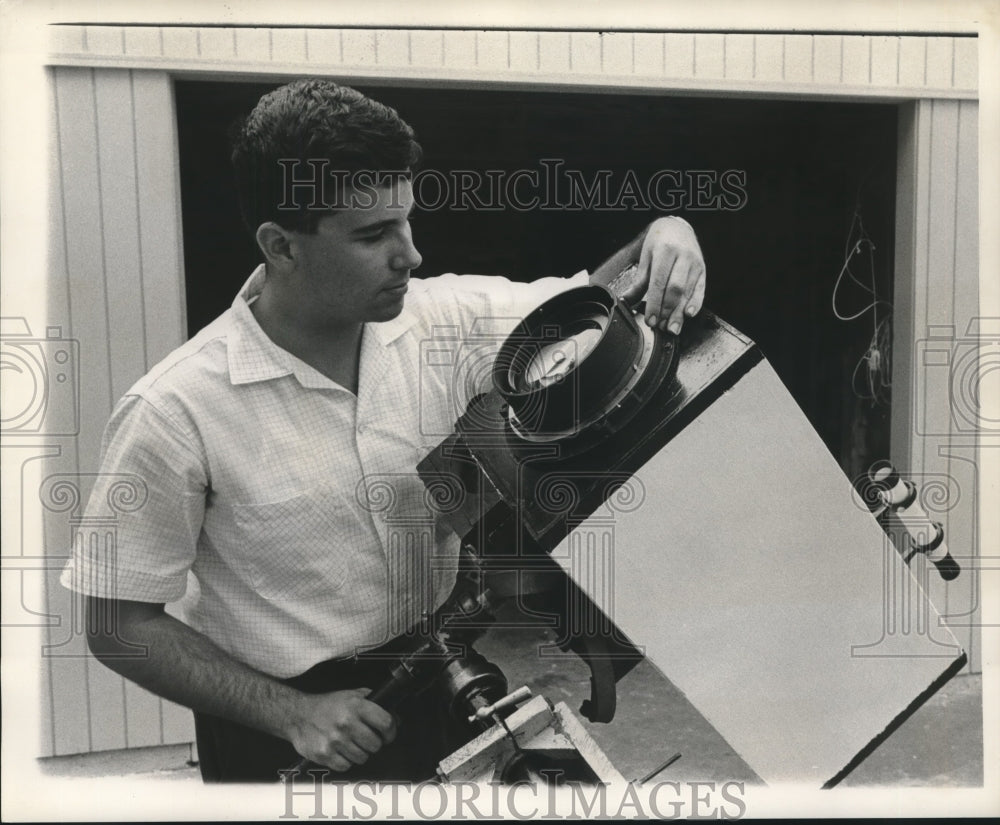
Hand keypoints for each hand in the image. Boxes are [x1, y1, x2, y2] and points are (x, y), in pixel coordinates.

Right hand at [285, 688, 396, 771]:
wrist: (298, 714)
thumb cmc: (326, 705)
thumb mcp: (351, 695)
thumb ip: (373, 702)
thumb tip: (395, 717)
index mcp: (356, 706)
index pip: (386, 723)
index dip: (391, 731)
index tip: (388, 735)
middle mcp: (346, 722)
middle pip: (376, 744)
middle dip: (374, 743)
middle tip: (367, 739)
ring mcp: (335, 740)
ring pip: (362, 757)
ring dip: (359, 753)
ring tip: (350, 743)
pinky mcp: (325, 754)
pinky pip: (346, 766)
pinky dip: (345, 761)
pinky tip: (340, 750)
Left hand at [622, 217, 705, 333]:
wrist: (677, 227)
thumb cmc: (659, 242)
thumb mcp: (646, 257)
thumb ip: (639, 281)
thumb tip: (626, 300)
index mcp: (665, 251)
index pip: (658, 282)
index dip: (654, 304)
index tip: (650, 319)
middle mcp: (683, 256)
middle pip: (675, 289)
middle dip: (667, 311)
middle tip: (661, 327)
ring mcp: (695, 263)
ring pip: (688, 291)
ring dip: (680, 312)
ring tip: (673, 327)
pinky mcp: (703, 270)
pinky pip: (701, 289)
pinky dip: (696, 303)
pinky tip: (688, 314)